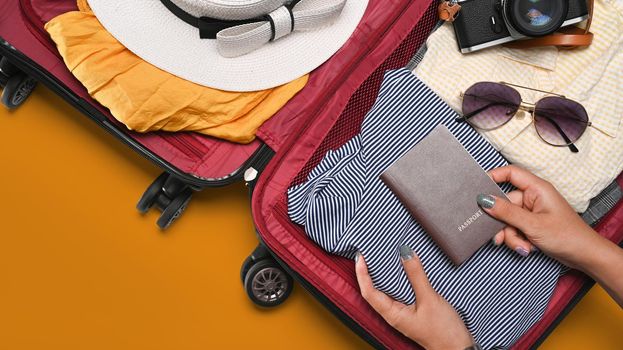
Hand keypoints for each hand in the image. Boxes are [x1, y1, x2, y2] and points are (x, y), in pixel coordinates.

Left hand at [355, 246, 473, 349]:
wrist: (459, 348)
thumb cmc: (444, 331)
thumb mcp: (429, 299)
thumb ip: (416, 275)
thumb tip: (405, 253)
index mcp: (392, 314)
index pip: (368, 292)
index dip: (362, 273)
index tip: (361, 257)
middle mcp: (394, 314)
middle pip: (374, 291)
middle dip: (369, 272)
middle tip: (368, 253)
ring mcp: (402, 313)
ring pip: (387, 291)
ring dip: (383, 275)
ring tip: (381, 258)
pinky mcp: (412, 311)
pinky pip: (399, 292)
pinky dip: (397, 280)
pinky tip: (402, 270)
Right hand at [477, 165, 599, 268]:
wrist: (585, 256)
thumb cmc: (566, 235)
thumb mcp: (532, 224)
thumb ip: (506, 212)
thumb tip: (483, 200)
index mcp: (537, 189)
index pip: (511, 173)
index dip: (493, 177)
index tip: (478, 189)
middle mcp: (533, 198)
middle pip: (505, 204)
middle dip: (503, 223)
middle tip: (499, 236)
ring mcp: (532, 212)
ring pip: (508, 220)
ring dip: (511, 235)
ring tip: (522, 246)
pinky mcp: (532, 225)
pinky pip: (515, 229)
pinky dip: (517, 240)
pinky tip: (526, 248)